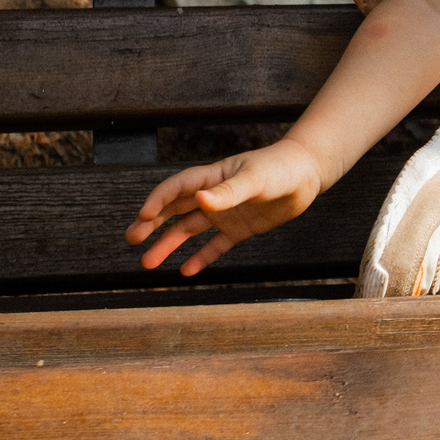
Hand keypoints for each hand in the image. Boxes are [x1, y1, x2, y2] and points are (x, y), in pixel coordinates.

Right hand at [125, 142, 325, 277]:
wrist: (307, 173)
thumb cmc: (280, 168)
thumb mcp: (255, 178)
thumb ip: (229, 192)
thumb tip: (200, 200)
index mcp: (213, 178)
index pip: (178, 187)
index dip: (159, 200)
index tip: (143, 215)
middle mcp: (214, 196)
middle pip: (175, 209)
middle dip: (152, 223)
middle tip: (131, 238)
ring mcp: (226, 213)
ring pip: (190, 229)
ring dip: (169, 244)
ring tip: (148, 262)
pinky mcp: (240, 229)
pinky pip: (216, 245)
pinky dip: (201, 257)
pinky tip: (186, 271)